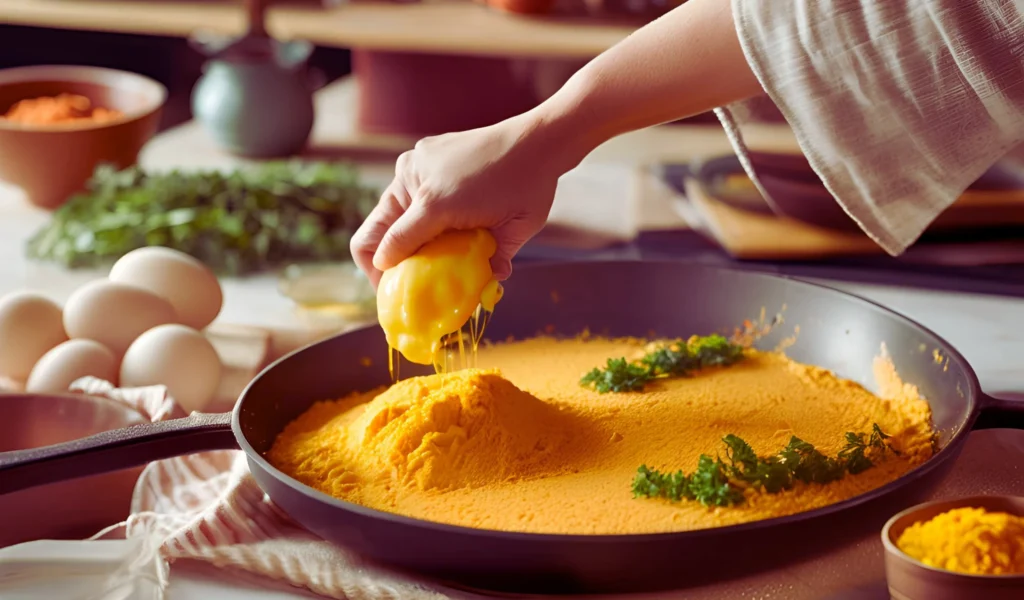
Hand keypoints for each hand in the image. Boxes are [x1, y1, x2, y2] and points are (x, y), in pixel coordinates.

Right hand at [350, 112, 577, 287]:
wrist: (537, 140)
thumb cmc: (528, 188)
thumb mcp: (511, 231)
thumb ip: (489, 261)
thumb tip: (483, 284)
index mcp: (431, 203)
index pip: (385, 249)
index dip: (385, 279)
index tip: (397, 297)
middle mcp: (413, 178)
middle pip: (375, 230)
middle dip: (384, 261)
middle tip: (400, 283)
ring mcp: (415, 163)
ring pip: (388, 211)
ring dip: (401, 237)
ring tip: (426, 255)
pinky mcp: (423, 154)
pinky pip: (406, 191)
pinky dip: (414, 212)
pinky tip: (442, 224)